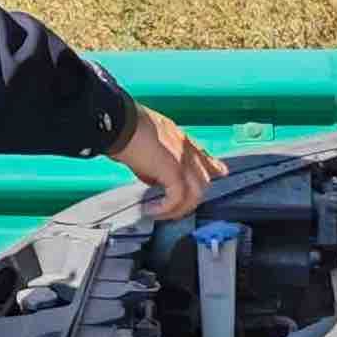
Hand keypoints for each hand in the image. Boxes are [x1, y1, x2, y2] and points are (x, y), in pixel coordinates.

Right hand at [112, 105, 224, 220]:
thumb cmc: (125, 129)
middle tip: (175, 210)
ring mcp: (183, 159)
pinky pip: (178, 198)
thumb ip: (155, 163)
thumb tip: (152, 179)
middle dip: (192, 198)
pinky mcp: (174, 170)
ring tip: (164, 214)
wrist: (119, 122)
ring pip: (196, 193)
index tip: (217, 174)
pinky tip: (153, 210)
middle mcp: (187, 149)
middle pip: (205, 180)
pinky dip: (166, 209)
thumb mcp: (146, 146)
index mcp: (181, 140)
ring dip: (180, 208)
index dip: (212, 168)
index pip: (204, 158)